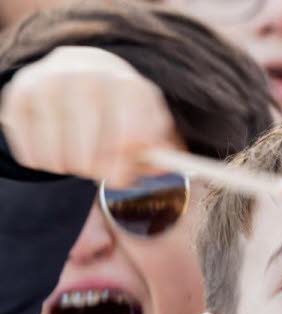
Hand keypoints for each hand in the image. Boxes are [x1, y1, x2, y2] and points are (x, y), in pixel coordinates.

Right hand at [0, 46, 176, 185]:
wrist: (81, 69)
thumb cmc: (121, 109)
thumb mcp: (150, 125)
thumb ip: (163, 152)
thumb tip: (161, 169)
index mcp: (129, 86)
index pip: (128, 141)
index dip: (124, 169)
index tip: (121, 177)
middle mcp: (90, 77)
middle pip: (91, 155)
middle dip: (96, 171)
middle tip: (97, 168)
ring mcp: (51, 83)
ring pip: (59, 159)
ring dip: (70, 168)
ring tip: (78, 156)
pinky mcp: (19, 94)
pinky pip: (31, 154)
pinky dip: (43, 162)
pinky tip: (54, 148)